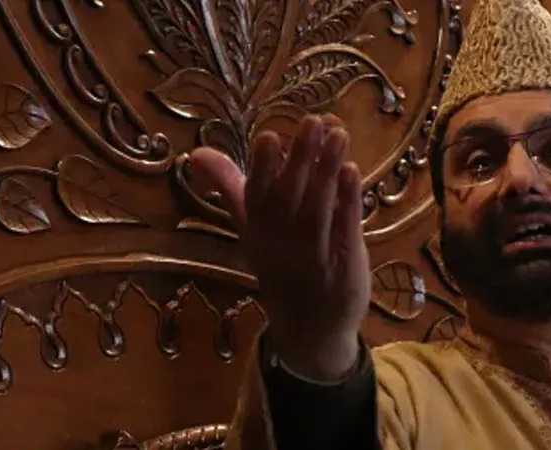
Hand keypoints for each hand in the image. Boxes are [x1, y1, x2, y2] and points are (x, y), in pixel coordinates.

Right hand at [189, 114, 369, 381]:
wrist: (310, 330)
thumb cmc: (282, 266)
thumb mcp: (252, 231)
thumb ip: (231, 188)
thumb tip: (197, 153)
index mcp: (256, 234)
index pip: (255, 199)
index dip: (261, 170)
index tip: (268, 135)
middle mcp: (281, 247)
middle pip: (289, 200)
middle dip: (301, 159)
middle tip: (313, 121)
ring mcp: (313, 258)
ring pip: (319, 211)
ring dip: (329, 171)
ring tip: (338, 135)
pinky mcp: (344, 266)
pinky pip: (345, 229)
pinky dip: (349, 200)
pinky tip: (354, 171)